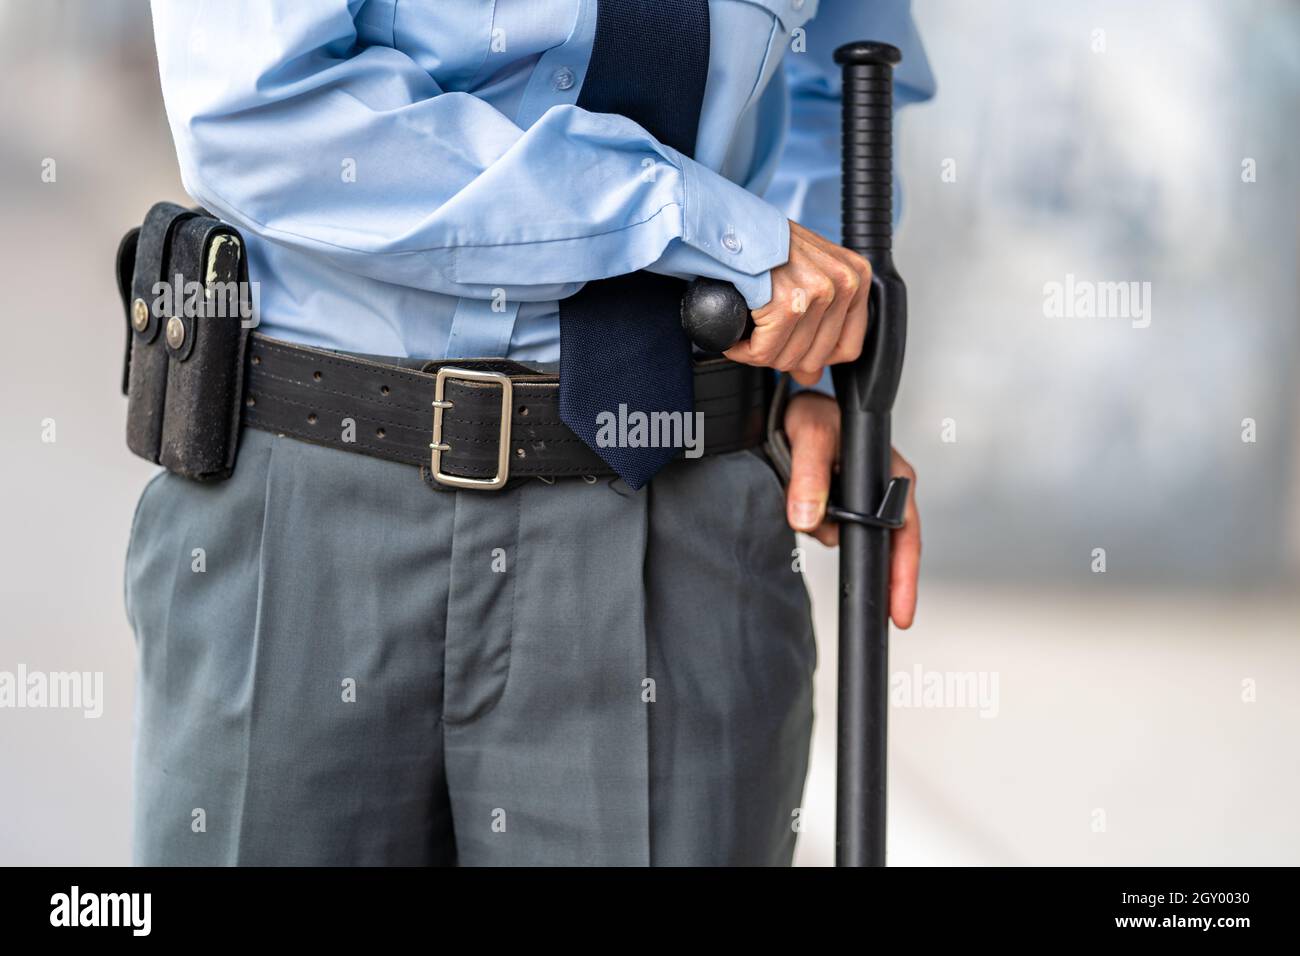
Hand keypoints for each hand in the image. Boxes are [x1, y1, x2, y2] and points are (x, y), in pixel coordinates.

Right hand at [724, 221, 870, 386]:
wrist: (729, 225)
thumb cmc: (764, 247)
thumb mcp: (806, 276)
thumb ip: (817, 326)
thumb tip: (810, 376)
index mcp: (857, 276)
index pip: (848, 348)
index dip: (814, 357)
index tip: (792, 345)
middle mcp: (844, 282)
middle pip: (815, 358)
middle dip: (781, 354)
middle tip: (762, 334)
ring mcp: (818, 293)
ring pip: (788, 358)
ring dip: (759, 352)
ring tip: (748, 331)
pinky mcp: (788, 304)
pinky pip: (764, 353)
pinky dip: (743, 350)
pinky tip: (737, 337)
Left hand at [783, 392, 919, 628]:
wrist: (790, 409)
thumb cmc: (813, 414)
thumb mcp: (811, 436)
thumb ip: (809, 475)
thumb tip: (808, 518)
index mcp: (893, 476)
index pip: (906, 537)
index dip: (902, 577)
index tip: (899, 613)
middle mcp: (884, 493)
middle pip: (883, 549)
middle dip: (866, 569)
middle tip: (870, 611)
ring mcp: (862, 503)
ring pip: (846, 540)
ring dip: (825, 535)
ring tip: (804, 507)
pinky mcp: (838, 508)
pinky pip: (829, 532)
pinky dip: (816, 529)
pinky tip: (804, 513)